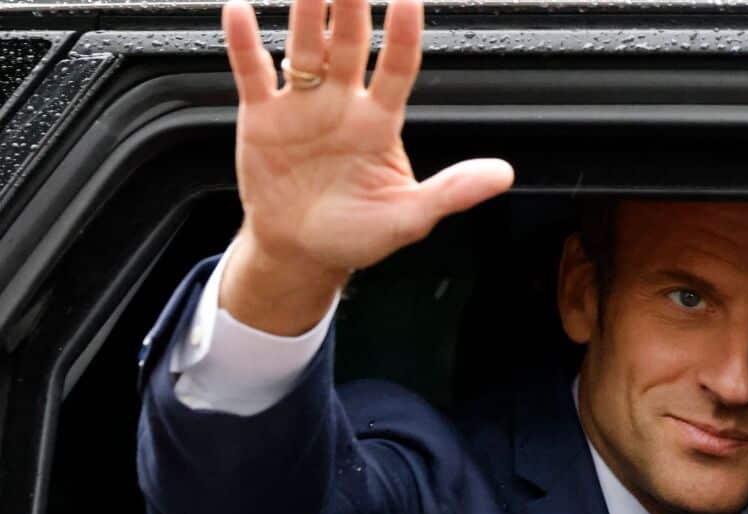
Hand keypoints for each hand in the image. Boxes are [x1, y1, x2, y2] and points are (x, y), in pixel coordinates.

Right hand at [219, 0, 513, 334]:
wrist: (302, 252)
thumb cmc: (358, 234)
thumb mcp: (410, 218)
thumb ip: (453, 192)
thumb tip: (503, 175)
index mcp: (380, 123)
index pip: (398, 68)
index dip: (404, 35)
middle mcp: (342, 104)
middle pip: (349, 43)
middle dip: (352, 5)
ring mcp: (302, 106)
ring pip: (305, 48)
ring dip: (307, 13)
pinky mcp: (261, 117)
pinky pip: (252, 72)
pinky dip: (245, 43)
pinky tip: (240, 10)